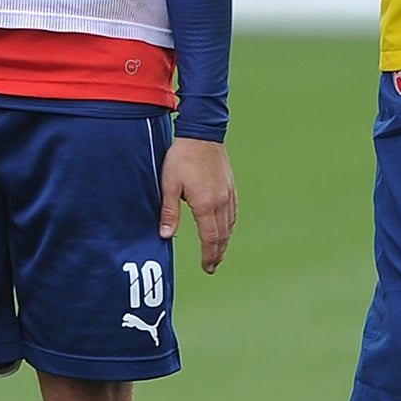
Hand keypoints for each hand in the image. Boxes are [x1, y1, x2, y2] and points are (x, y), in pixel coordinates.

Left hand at [158, 136, 235, 273]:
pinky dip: (230, 225)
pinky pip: (233, 212)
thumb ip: (169, 212)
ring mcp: (228, 193)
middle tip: (213, 266)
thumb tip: (166, 235)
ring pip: (230, 224)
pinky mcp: (230, 185)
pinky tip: (226, 228)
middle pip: (222, 235)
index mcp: (205, 204)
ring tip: (219, 252)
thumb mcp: (169, 185)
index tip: (208, 268)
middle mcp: (220, 202)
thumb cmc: (182, 157)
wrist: (201, 133)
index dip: (209, 255)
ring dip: (225, 241)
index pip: (210, 238)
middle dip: (218, 253)